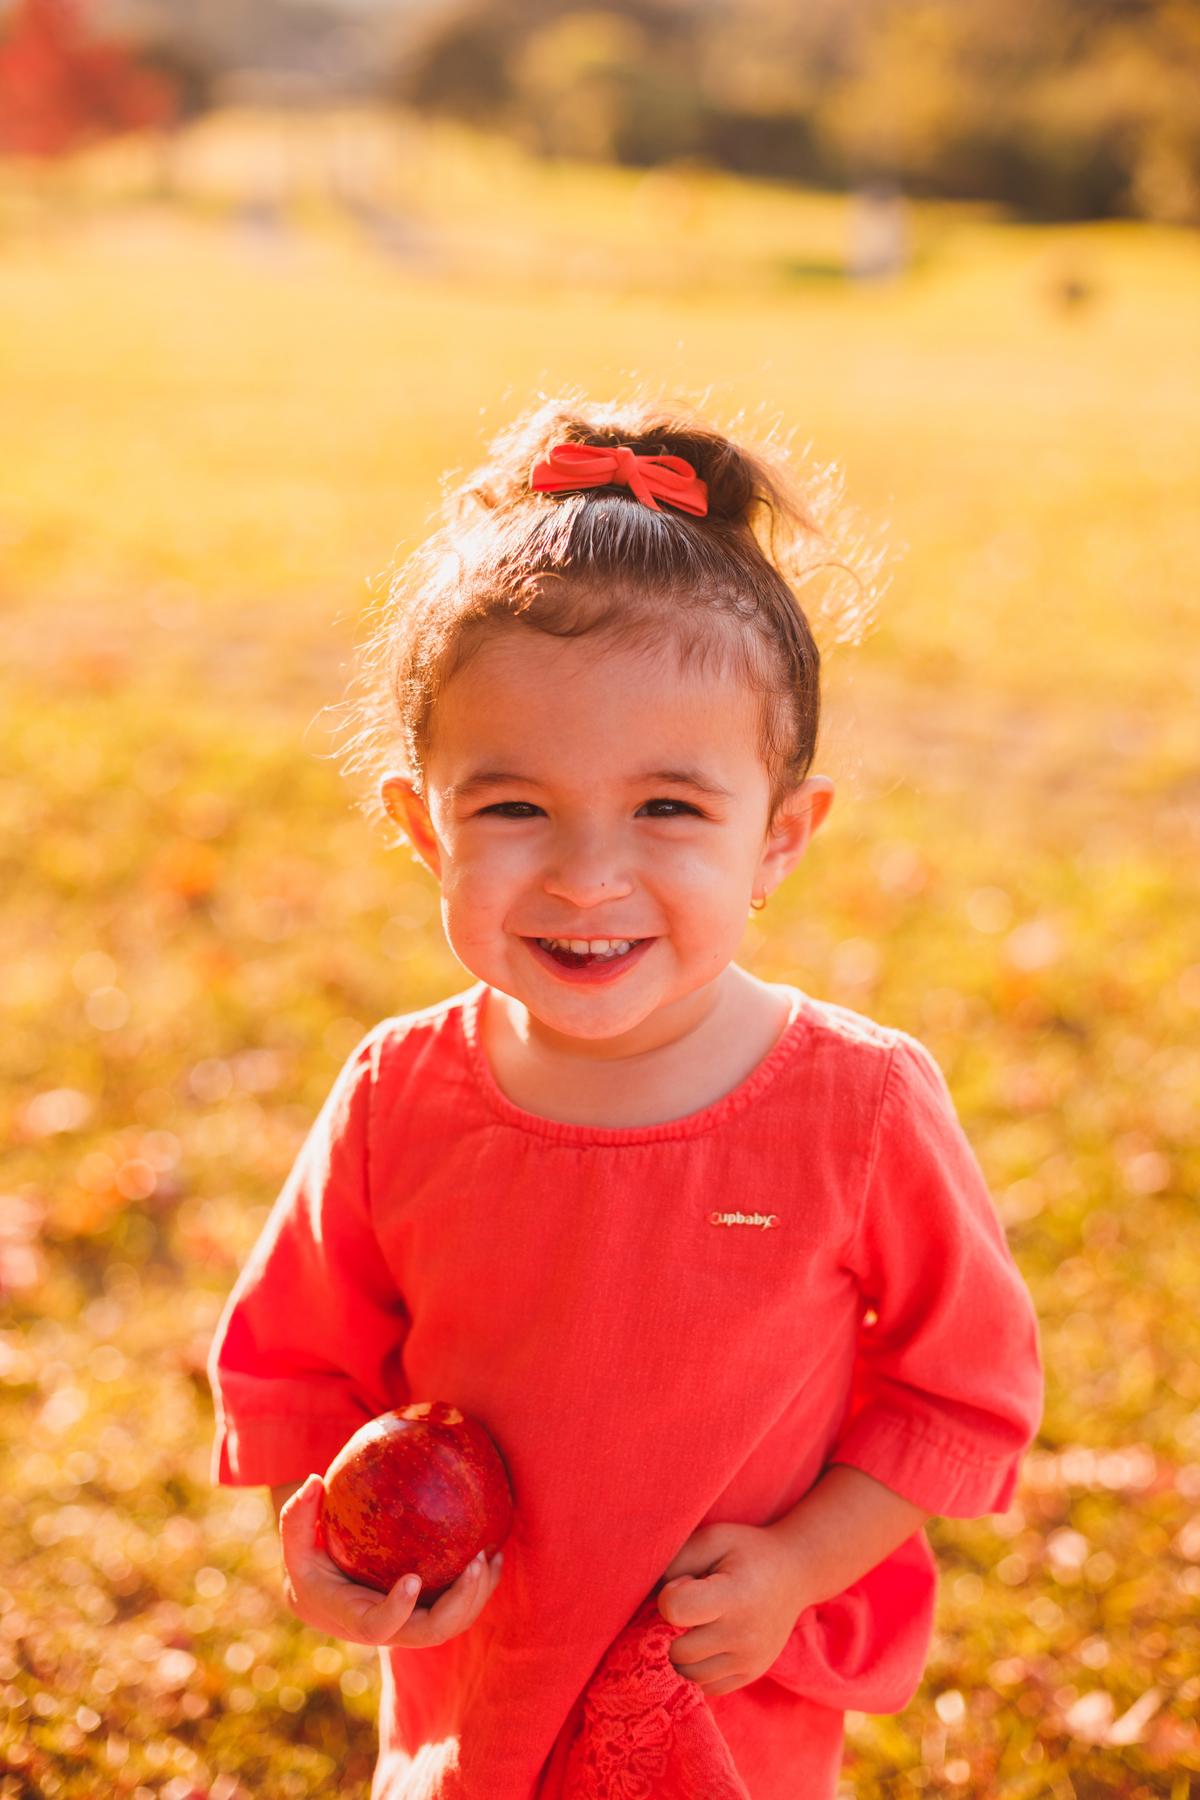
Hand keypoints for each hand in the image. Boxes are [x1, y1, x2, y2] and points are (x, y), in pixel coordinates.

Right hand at [278, 1473, 501, 1648]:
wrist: (322, 1597)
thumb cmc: (309, 1567)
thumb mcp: (295, 1545)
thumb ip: (297, 1517)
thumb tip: (312, 1481)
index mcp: (354, 1618)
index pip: (378, 1627)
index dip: (398, 1610)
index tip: (413, 1579)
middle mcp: (388, 1629)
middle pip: (431, 1633)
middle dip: (460, 1604)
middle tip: (477, 1562)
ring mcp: (411, 1625)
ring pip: (452, 1625)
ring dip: (477, 1596)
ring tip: (491, 1556)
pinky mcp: (427, 1614)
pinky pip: (459, 1608)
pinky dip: (481, 1588)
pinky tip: (495, 1555)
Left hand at [657, 1468, 930, 1698]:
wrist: (795, 1572)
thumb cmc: (747, 1551)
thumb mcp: (713, 1538)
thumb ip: (676, 1561)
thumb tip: (650, 1597)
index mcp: (733, 1596)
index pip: (675, 1611)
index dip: (669, 1596)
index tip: (685, 1583)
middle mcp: (743, 1636)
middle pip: (677, 1651)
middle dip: (672, 1629)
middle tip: (690, 1606)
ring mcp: (749, 1660)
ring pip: (689, 1674)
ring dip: (683, 1652)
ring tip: (698, 1624)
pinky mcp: (751, 1674)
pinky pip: (707, 1687)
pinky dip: (698, 1668)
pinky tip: (707, 1642)